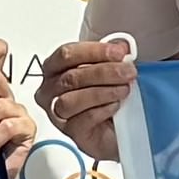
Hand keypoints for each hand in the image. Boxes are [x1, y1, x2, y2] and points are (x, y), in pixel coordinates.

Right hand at [34, 35, 137, 163]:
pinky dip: (103, 110)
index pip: (67, 54)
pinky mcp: (71, 132)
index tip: (119, 52)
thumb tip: (122, 46)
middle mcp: (51, 90)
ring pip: (72, 100)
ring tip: (123, 90)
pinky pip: (83, 119)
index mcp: (55, 69)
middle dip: (104, 72)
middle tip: (128, 71)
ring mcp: (58, 112)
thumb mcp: (110, 70)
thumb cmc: (105, 96)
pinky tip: (116, 105)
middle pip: (71, 77)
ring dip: (102, 92)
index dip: (94, 51)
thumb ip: (112, 56)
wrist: (115, 130)